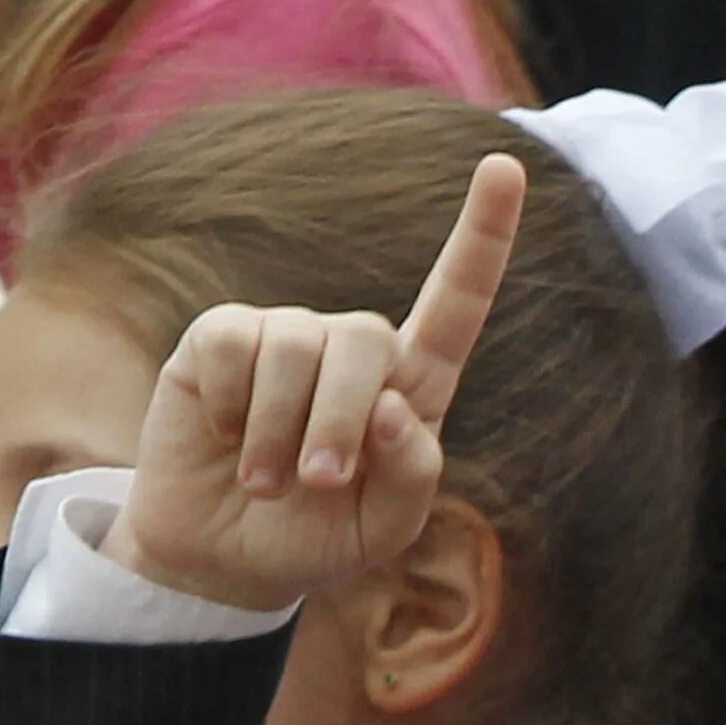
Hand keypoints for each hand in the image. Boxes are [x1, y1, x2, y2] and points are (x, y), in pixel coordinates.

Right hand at [104, 154, 526, 612]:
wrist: (226, 557)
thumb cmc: (319, 537)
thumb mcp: (387, 528)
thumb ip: (414, 473)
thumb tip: (394, 406)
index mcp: (413, 385)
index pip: (456, 302)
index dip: (482, 237)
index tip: (506, 166)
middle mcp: (353, 348)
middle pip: (368, 337)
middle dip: (343, 419)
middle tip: (319, 484)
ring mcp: (286, 336)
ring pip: (299, 346)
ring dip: (282, 431)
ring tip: (265, 481)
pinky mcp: (220, 339)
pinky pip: (235, 344)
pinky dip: (234, 408)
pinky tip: (226, 436)